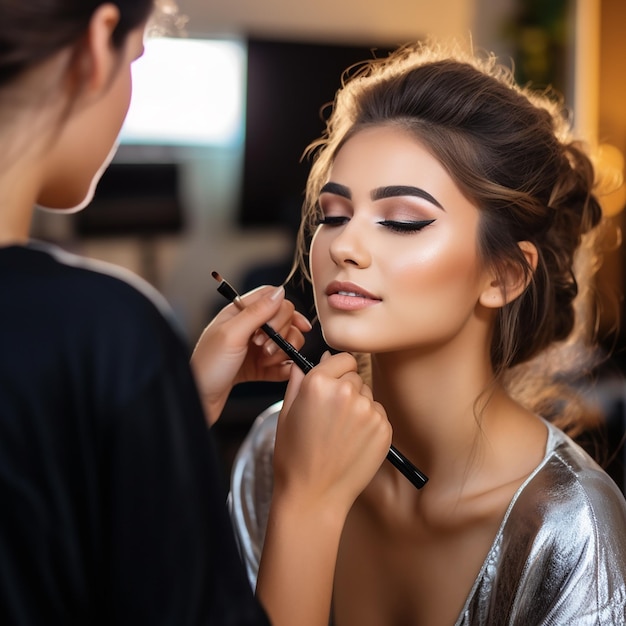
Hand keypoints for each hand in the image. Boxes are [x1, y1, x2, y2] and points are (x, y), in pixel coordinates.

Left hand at [190, 285, 311, 424]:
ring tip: (266, 361)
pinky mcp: (259, 367)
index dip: (282, 310)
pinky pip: (283, 363)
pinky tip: (279, 372)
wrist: (199, 401)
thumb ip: (257, 312)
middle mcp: (249, 328)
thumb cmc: (207, 367)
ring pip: (286, 340)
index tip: (279, 326)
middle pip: (283, 319)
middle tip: (264, 347)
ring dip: (283, 351)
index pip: (271, 298)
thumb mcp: (232, 334)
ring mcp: (255, 348)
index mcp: (239, 313)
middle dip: (282, 333)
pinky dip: (285, 367)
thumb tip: (279, 292)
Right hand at [256, 352, 390, 625]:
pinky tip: (353, 442)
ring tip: (342, 432)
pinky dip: (370, 424)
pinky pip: (379, 415)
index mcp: (318, 383)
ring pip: (368, 395)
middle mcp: (346, 392)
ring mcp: (368, 411)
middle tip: (333, 415)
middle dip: (347, 389)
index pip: (342, 358)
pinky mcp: (384, 429)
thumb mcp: (286, 413)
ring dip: (359, 406)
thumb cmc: (294, 456)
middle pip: (356, 376)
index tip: (334, 382)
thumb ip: (298, 382)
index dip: (337, 369)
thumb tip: (306, 363)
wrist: (314, 496)